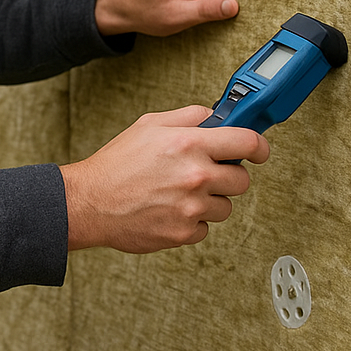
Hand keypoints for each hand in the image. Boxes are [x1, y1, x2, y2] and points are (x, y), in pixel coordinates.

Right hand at [59, 106, 268, 252]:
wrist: (91, 202)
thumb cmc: (117, 163)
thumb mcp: (150, 124)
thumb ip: (188, 117)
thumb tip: (216, 117)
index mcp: (189, 144)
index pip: (246, 142)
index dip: (259, 146)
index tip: (259, 150)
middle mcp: (195, 176)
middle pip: (242, 179)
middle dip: (228, 174)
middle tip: (205, 172)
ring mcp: (191, 208)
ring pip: (225, 206)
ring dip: (210, 199)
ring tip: (180, 192)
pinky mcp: (184, 233)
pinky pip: (206, 227)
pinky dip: (193, 220)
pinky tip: (170, 209)